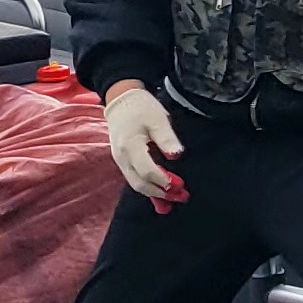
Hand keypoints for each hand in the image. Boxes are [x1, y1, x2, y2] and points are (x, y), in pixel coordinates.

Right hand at [103, 81, 184, 202]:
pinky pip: (134, 179)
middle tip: (181, 197)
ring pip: (136, 184)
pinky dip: (148, 189)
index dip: (164, 180)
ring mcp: (120, 161)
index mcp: (130, 146)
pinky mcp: (123, 161)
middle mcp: (122, 157)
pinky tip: (160, 197)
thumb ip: (166, 138)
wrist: (122, 101)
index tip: (181, 185)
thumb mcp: (158, 119)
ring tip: (173, 202)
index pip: (147, 171)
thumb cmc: (141, 108)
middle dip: (161, 193)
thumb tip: (176, 155)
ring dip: (154, 194)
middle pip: (140, 183)